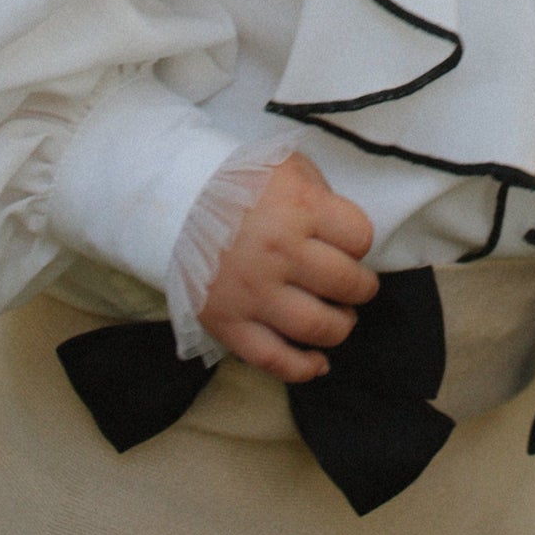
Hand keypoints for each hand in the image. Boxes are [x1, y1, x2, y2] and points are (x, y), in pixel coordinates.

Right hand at [197, 152, 377, 383]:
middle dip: (360, 287)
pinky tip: (318, 362)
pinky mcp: (228, 323)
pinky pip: (274, 359)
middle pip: (346, 284)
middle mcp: (280, 251)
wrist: (174, 199)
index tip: (349, 244)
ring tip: (339, 316)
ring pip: (317, 326)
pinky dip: (303, 368)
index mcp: (299, 206)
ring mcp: (253, 291)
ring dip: (340, 326)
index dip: (359, 242)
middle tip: (355, 285)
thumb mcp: (287, 166)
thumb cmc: (238, 181)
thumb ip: (322, 194)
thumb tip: (345, 234)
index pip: (359, 236)